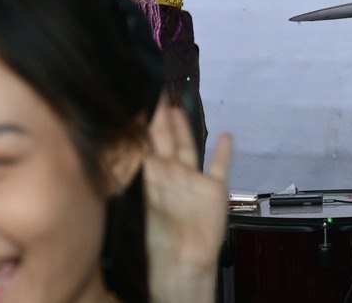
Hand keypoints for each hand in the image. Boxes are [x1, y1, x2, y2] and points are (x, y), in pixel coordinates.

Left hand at [144, 100, 232, 302]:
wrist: (181, 262)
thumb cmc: (155, 236)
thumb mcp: (140, 194)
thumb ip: (138, 166)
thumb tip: (125, 139)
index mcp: (150, 175)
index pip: (143, 140)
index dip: (141, 119)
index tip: (137, 96)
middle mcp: (170, 174)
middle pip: (164, 138)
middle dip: (160, 115)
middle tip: (157, 90)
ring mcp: (191, 181)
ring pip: (187, 146)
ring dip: (184, 126)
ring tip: (177, 106)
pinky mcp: (213, 189)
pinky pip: (219, 166)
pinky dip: (223, 151)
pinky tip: (226, 136)